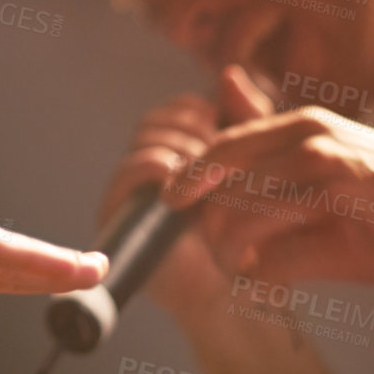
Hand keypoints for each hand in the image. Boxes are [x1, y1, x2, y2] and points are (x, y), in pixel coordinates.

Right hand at [103, 70, 254, 319]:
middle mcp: (147, 173)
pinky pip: (130, 170)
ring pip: (145, 139)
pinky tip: (182, 181)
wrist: (239, 300)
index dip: (196, 109)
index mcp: (178, 158)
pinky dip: (158, 166)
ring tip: (207, 170)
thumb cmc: (253, 238)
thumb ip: (247, 123)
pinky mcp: (117, 215)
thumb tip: (230, 73)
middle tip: (217, 147)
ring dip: (179, 146)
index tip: (223, 123)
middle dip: (190, 126)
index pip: (174, 110)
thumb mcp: (256, 167)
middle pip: (156, 120)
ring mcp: (130, 193)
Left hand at [168, 69, 373, 286]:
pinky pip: (274, 265)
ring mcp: (330, 197)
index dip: (190, 176)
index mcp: (304, 127)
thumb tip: (225, 80)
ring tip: (242, 268)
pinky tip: (267, 283)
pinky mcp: (344, 243)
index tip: (170, 198)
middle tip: (220, 250)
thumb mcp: (327, 134)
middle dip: (211, 230)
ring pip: (241, 229)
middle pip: (226, 194)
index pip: (225, 148)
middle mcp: (314, 153)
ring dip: (231, 257)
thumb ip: (270, 120)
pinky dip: (261, 279)